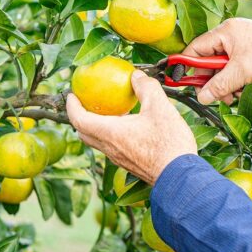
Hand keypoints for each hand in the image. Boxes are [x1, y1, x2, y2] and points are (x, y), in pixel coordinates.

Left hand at [66, 71, 196, 184]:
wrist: (179, 176)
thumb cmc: (169, 143)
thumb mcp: (160, 107)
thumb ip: (146, 87)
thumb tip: (136, 76)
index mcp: (110, 133)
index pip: (79, 119)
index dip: (72, 106)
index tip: (72, 95)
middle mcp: (109, 148)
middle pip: (84, 133)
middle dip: (80, 117)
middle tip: (85, 104)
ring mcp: (119, 159)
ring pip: (98, 142)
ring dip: (96, 127)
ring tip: (108, 114)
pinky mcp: (129, 165)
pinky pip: (112, 148)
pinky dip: (110, 135)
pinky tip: (128, 128)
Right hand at [183, 18, 251, 104]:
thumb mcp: (243, 71)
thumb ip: (219, 85)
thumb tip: (201, 97)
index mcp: (224, 32)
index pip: (196, 49)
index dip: (188, 66)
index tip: (185, 84)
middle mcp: (230, 37)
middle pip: (209, 61)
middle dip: (213, 81)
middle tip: (218, 96)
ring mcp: (241, 46)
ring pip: (223, 69)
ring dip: (226, 85)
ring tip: (235, 95)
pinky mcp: (251, 56)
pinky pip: (235, 71)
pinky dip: (237, 83)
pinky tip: (244, 90)